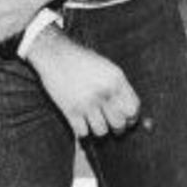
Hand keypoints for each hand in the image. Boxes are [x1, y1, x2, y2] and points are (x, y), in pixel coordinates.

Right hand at [24, 24, 140, 138]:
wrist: (54, 53)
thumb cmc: (81, 60)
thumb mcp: (106, 67)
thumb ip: (119, 87)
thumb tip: (130, 113)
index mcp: (116, 79)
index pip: (133, 109)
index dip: (131, 117)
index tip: (126, 119)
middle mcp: (103, 91)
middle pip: (119, 124)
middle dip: (116, 126)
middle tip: (110, 121)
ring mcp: (86, 102)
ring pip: (102, 131)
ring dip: (98, 127)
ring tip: (93, 119)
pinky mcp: (70, 110)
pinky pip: (83, 132)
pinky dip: (82, 129)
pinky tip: (80, 119)